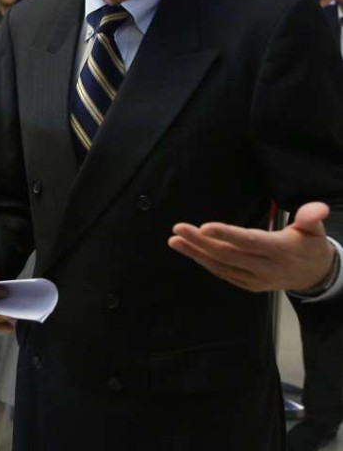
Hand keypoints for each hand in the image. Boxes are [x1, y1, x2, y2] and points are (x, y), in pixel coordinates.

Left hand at [169, 201, 337, 292]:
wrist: (315, 276)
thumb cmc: (310, 246)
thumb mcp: (314, 230)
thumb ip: (311, 217)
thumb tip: (317, 208)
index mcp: (279, 250)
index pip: (249, 241)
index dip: (226, 235)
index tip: (204, 227)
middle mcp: (265, 267)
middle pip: (228, 254)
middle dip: (200, 242)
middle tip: (178, 228)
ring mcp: (255, 279)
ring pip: (221, 266)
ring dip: (195, 253)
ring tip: (175, 240)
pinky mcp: (248, 285)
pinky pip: (223, 274)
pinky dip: (205, 262)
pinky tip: (189, 251)